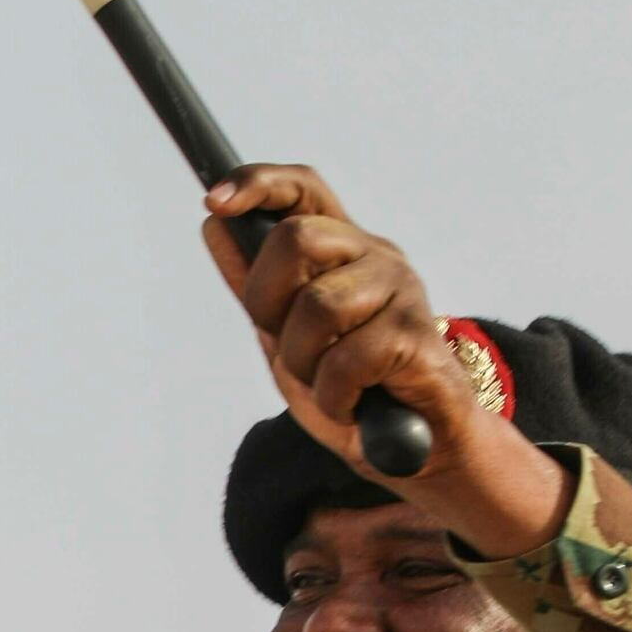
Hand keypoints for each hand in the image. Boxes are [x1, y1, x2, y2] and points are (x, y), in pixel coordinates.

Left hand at [202, 163, 564, 555]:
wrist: (414, 447)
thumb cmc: (351, 385)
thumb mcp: (285, 332)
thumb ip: (254, 284)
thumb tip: (214, 225)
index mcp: (344, 249)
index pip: (304, 189)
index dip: (259, 184)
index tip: (214, 202)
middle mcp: (376, 256)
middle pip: (298, 239)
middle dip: (267, 300)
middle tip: (285, 342)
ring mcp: (403, 290)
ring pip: (317, 307)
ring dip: (303, 362)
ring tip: (327, 383)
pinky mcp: (417, 335)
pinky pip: (345, 360)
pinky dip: (333, 395)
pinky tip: (351, 403)